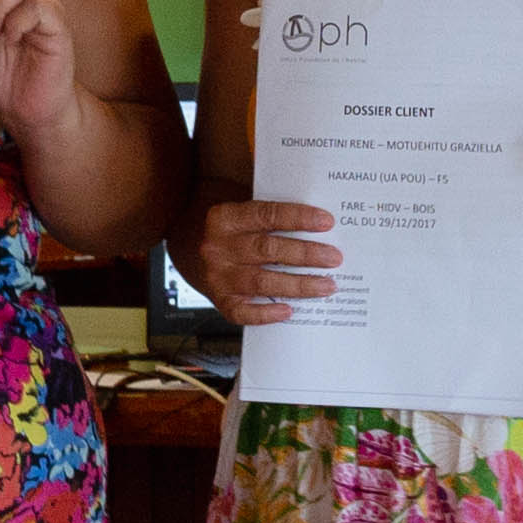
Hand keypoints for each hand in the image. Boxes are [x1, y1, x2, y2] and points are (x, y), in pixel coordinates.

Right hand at [186, 196, 337, 325]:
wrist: (188, 249)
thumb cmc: (229, 230)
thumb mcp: (239, 208)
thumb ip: (269, 210)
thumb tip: (315, 218)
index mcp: (225, 217)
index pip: (266, 215)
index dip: (298, 218)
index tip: (327, 222)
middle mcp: (217, 247)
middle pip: (267, 250)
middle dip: (305, 254)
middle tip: (334, 258)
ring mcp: (217, 276)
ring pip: (262, 282)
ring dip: (298, 285)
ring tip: (327, 285)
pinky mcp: (219, 300)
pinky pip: (242, 312)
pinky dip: (266, 314)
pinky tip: (289, 310)